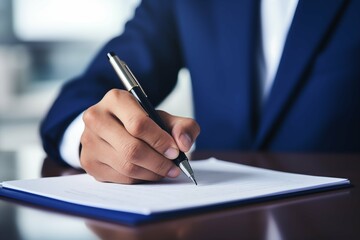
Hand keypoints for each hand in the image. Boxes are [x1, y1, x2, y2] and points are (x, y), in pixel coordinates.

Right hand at [80, 89, 199, 183]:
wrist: (113, 128)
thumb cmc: (140, 121)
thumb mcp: (163, 118)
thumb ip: (183, 126)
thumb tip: (184, 144)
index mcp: (116, 99)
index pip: (139, 124)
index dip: (160, 141)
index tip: (175, 151)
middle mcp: (96, 118)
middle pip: (132, 149)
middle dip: (159, 162)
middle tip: (174, 167)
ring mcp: (89, 141)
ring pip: (127, 166)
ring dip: (152, 173)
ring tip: (165, 170)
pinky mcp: (89, 162)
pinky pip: (120, 178)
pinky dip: (140, 178)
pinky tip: (149, 172)